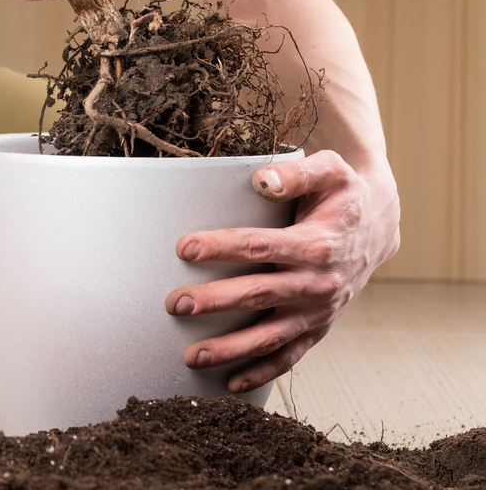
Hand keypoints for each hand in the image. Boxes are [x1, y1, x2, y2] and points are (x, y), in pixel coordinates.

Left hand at [164, 150, 399, 392]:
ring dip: (230, 349)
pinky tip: (229, 384)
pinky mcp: (317, 328)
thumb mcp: (331, 170)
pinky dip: (261, 373)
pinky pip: (289, 357)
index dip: (222, 247)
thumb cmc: (343, 195)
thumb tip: (262, 180)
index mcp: (317, 244)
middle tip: (175, 303)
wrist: (379, 226)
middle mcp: (318, 284)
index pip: (260, 246)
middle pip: (258, 295)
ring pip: (270, 336)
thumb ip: (297, 173)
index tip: (185, 248)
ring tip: (192, 356)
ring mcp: (317, 312)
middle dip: (215, 301)